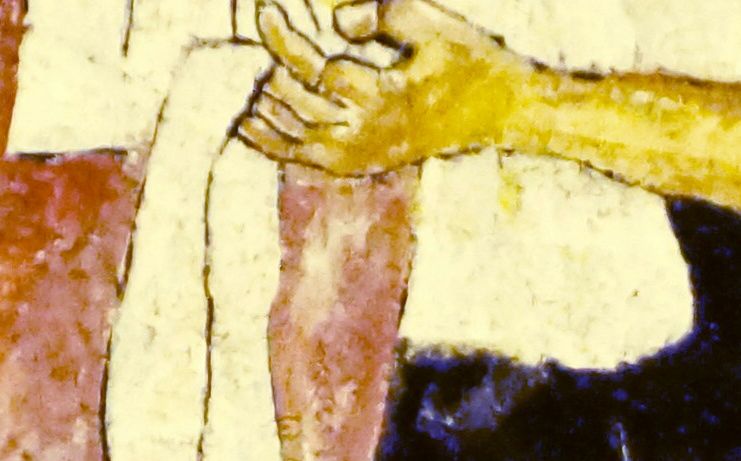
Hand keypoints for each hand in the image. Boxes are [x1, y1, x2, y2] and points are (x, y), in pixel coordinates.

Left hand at [240, 0, 528, 170]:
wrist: (496, 111)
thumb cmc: (464, 60)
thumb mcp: (432, 24)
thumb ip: (382, 14)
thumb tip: (335, 21)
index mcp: (385, 99)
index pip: (313, 67)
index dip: (281, 34)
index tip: (264, 8)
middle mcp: (366, 135)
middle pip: (292, 98)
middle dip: (270, 59)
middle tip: (266, 29)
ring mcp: (357, 156)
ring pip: (286, 130)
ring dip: (263, 95)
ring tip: (256, 63)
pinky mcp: (353, 165)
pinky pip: (295, 156)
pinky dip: (265, 138)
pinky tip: (244, 117)